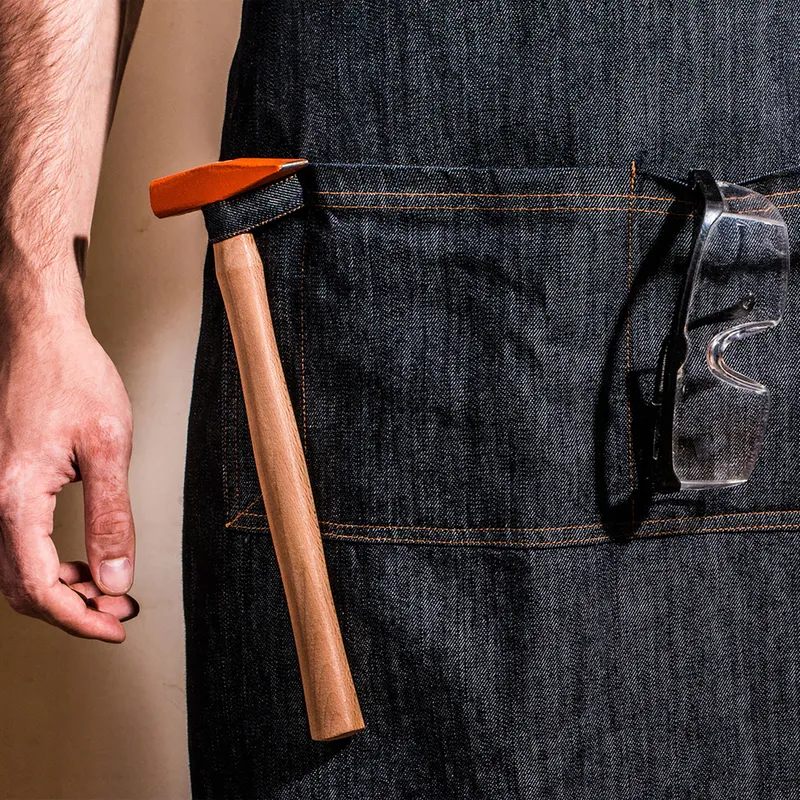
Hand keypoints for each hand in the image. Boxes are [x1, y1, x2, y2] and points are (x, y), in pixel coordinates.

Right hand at [0, 313, 137, 641]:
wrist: (42, 337)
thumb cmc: (73, 378)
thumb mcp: (108, 447)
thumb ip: (111, 518)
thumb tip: (115, 577)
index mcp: (13, 497)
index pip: (40, 586)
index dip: (79, 619)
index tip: (116, 628)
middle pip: (22, 587)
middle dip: (73, 608)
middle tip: (119, 610)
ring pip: (16, 568)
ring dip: (63, 587)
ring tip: (107, 588)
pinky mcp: (1, 483)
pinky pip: (17, 542)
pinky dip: (50, 561)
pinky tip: (82, 559)